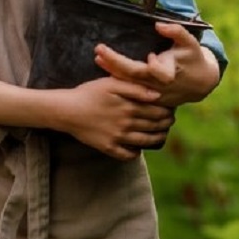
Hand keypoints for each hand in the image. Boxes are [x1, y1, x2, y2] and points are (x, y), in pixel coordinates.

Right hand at [52, 76, 174, 159]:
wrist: (67, 110)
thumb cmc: (89, 93)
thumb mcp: (111, 83)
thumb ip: (135, 88)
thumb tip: (157, 96)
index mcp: (129, 107)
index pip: (157, 111)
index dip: (167, 111)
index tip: (171, 109)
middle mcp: (127, 124)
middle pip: (154, 127)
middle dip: (166, 124)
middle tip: (169, 121)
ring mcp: (118, 138)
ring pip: (146, 142)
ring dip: (158, 139)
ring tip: (161, 134)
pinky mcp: (109, 148)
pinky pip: (128, 155)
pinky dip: (137, 152)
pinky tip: (139, 148)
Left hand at [94, 22, 221, 106]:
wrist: (198, 83)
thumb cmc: (192, 58)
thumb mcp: (190, 43)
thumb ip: (177, 32)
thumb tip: (159, 25)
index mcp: (170, 72)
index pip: (159, 73)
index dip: (156, 66)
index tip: (151, 57)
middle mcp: (158, 84)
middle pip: (134, 75)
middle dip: (116, 63)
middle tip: (99, 49)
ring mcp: (150, 92)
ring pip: (128, 82)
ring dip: (111, 69)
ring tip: (98, 57)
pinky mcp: (145, 96)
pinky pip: (127, 88)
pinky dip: (114, 77)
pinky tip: (102, 65)